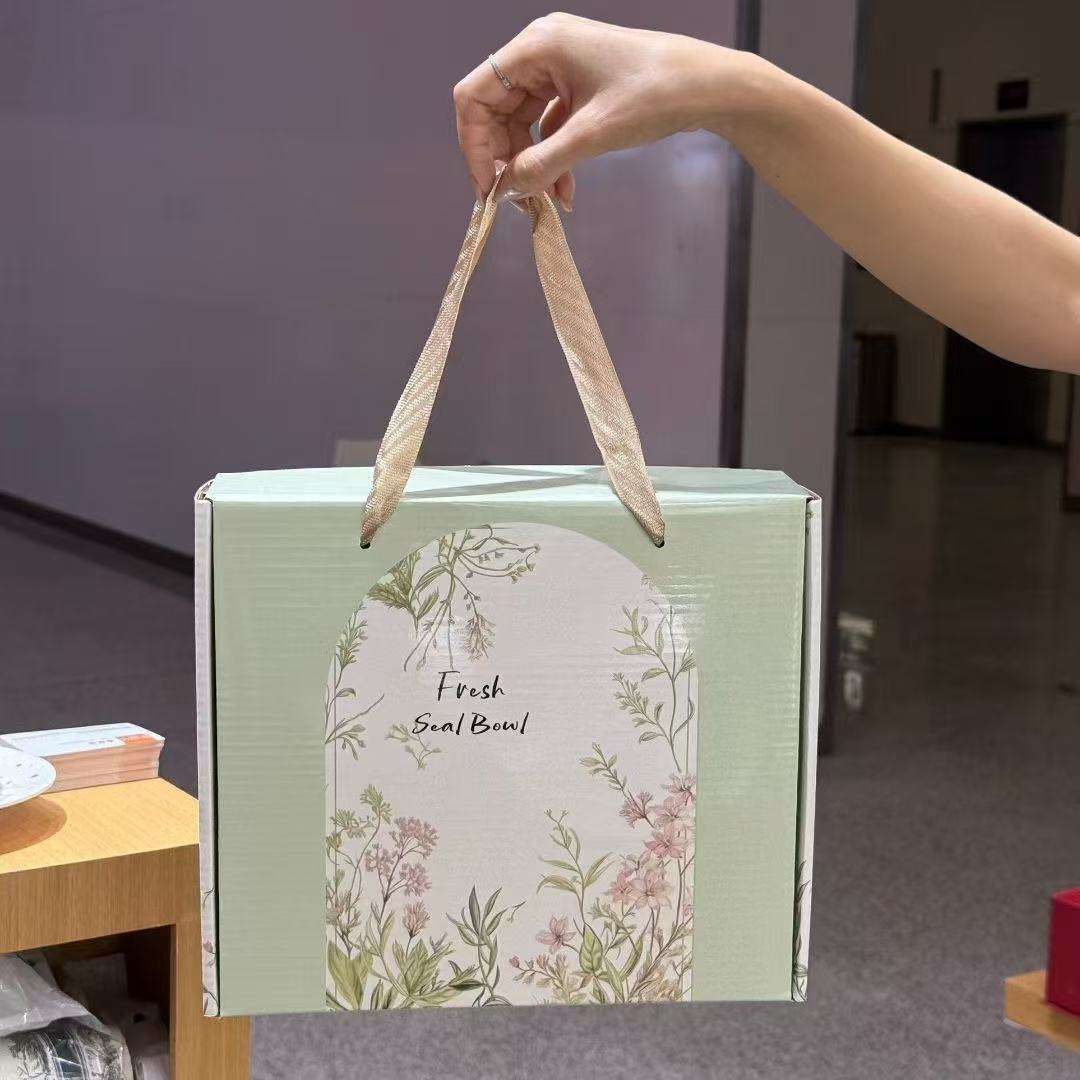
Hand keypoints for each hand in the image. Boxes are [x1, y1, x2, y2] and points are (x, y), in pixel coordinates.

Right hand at [452, 13, 742, 208]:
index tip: (488, 188)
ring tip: (545, 203)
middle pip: (495, 112)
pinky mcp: (578, 89)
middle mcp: (543, 52)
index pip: (476, 95)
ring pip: (522, 125)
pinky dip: (552, 161)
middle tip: (514, 202)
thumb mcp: (593, 135)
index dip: (474, 145)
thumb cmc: (657, 94)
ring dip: (530, 166)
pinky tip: (565, 192)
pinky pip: (548, 129)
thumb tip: (507, 191)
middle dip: (504, 160)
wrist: (710, 87)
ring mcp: (560, 70)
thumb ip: (544, 164)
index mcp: (538, 46)